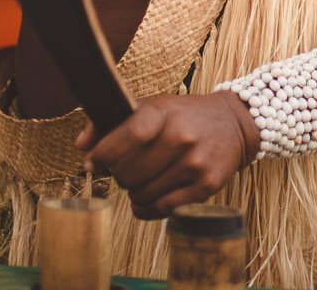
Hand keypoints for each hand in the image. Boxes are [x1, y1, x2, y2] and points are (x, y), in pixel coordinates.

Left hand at [77, 92, 254, 218]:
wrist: (234, 124)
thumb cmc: (184, 116)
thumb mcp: (153, 106)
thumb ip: (113, 121)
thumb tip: (82, 146)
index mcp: (165, 111)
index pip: (128, 135)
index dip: (104, 154)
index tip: (94, 162)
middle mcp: (182, 137)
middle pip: (128, 172)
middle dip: (119, 175)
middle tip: (125, 170)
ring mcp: (195, 162)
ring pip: (142, 194)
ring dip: (134, 192)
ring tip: (141, 181)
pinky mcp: (207, 186)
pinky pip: (162, 208)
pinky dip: (147, 207)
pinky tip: (149, 197)